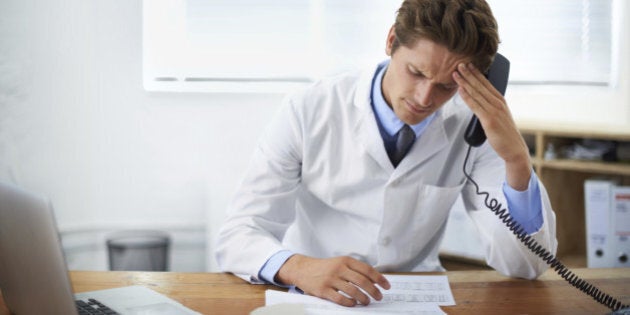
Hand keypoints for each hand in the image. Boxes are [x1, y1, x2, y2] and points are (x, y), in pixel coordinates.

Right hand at [275, 254, 390, 306]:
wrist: (303, 269)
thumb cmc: (325, 267)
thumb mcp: (340, 263)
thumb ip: (355, 269)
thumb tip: (375, 280)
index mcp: (346, 260)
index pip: (367, 270)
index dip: (379, 279)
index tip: (386, 286)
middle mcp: (339, 268)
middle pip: (362, 281)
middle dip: (374, 291)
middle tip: (379, 297)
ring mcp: (331, 279)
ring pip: (353, 291)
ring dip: (363, 298)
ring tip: (367, 302)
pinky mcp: (323, 290)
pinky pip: (340, 299)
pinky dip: (350, 303)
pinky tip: (353, 304)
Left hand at [453, 62, 530, 189]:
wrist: (514, 149)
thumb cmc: (505, 134)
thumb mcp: (499, 117)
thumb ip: (490, 108)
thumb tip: (479, 102)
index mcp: (501, 101)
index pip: (487, 83)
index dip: (477, 73)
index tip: (468, 65)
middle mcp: (498, 103)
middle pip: (481, 85)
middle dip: (469, 74)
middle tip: (460, 63)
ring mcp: (494, 111)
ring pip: (477, 93)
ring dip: (465, 82)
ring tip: (456, 73)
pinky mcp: (489, 120)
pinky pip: (475, 105)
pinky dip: (467, 96)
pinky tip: (460, 90)